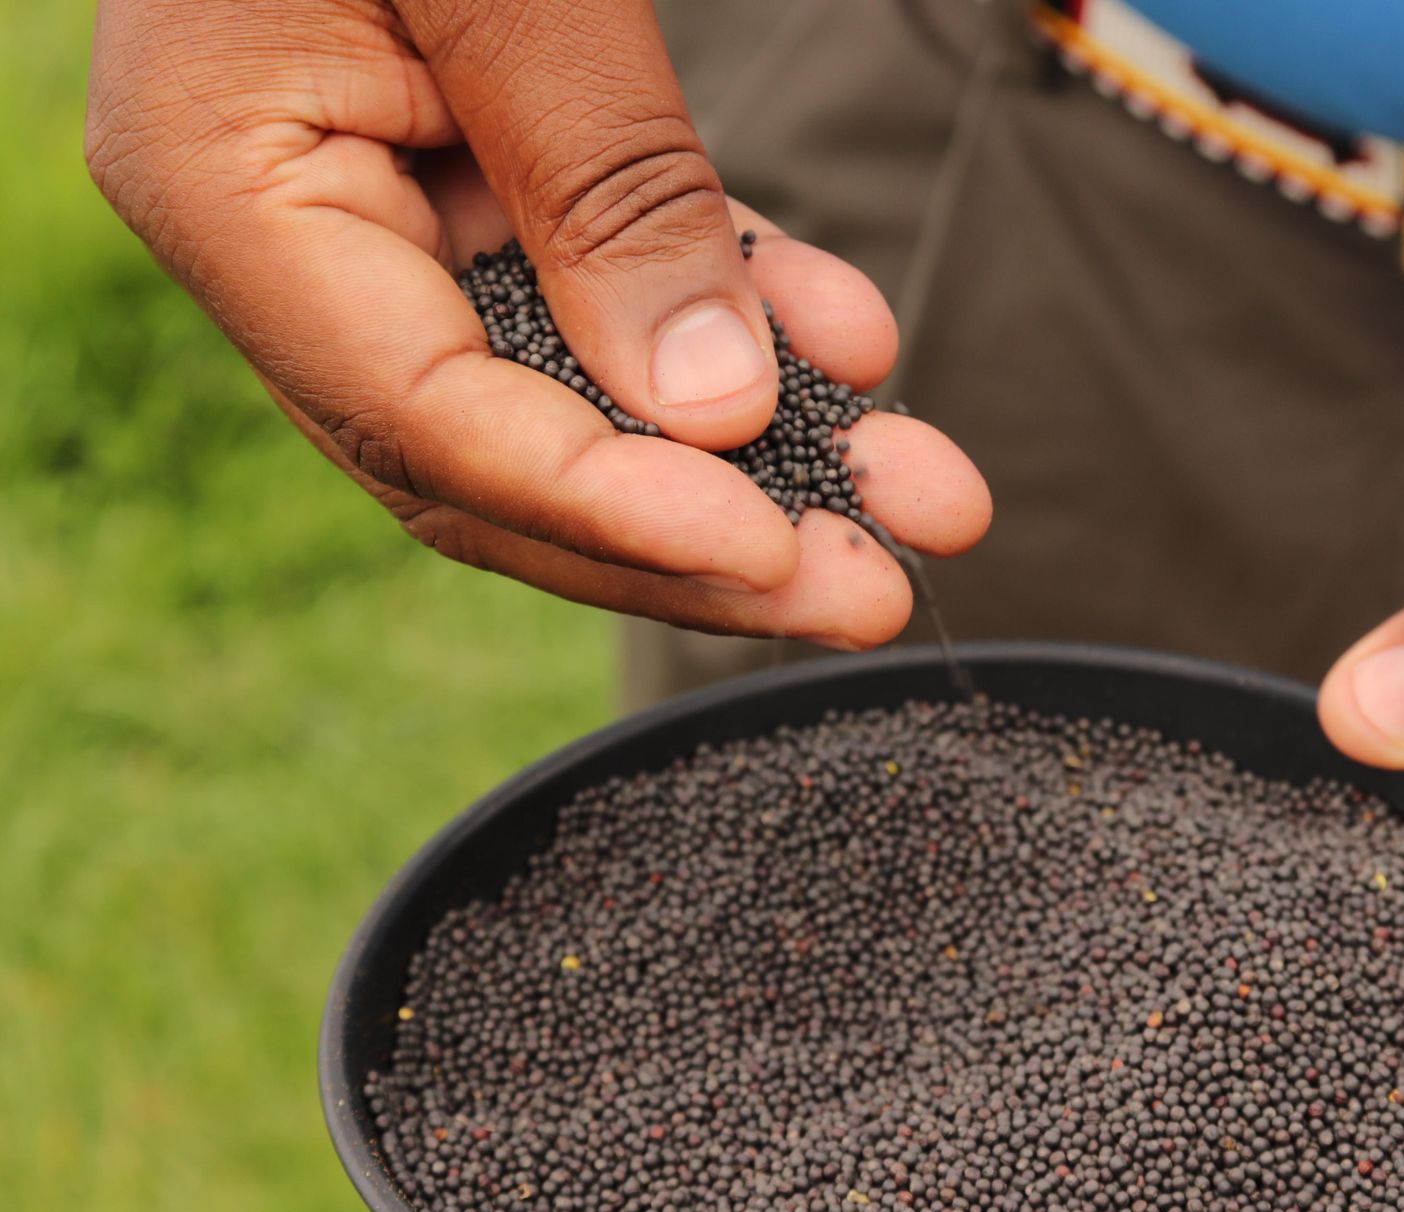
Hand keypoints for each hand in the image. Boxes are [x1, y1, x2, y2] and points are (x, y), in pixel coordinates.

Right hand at [85, 0, 989, 646]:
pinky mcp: (474, 176)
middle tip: (876, 588)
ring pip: (574, 394)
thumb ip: (600, 176)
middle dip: (705, 534)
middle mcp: (296, 233)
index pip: (426, 416)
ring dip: (754, 451)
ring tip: (914, 491)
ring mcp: (385, 212)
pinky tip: (851, 347)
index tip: (775, 549)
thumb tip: (711, 403)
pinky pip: (605, 284)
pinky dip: (732, 312)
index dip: (610, 507)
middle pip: (504, 457)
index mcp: (232, 182)